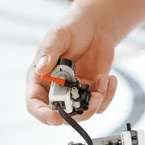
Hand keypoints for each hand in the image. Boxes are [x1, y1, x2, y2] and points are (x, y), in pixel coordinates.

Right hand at [26, 1, 117, 124]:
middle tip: (93, 97)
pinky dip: (107, 95)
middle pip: (61, 114)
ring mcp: (75, 91)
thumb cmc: (72, 28)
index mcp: (40, 78)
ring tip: (103, 81)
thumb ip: (49, 52)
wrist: (96, 26)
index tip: (57, 118)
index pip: (35, 104)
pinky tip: (109, 78)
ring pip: (83, 112)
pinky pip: (100, 103)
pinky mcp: (91, 90)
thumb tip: (41, 69)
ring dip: (96, 103)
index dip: (43, 114)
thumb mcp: (58, 36)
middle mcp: (56, 89)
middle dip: (78, 112)